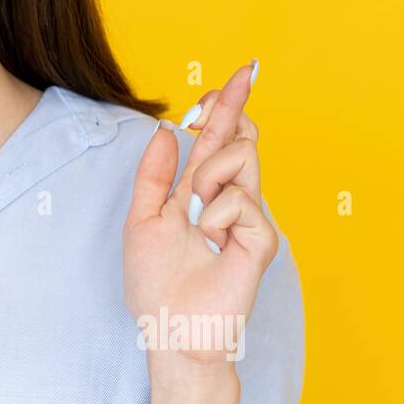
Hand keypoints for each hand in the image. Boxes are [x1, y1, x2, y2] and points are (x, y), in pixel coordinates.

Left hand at [122, 61, 278, 365]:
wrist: (170, 328)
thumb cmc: (155, 283)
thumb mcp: (141, 220)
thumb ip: (153, 174)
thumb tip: (170, 128)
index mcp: (200, 191)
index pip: (220, 138)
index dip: (228, 104)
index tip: (238, 74)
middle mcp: (230, 198)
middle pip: (240, 135)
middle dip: (227, 111)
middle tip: (215, 105)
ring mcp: (250, 217)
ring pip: (240, 156)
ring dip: (209, 176)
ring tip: (197, 215)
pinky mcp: (263, 238)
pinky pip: (242, 200)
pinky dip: (217, 216)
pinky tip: (211, 240)